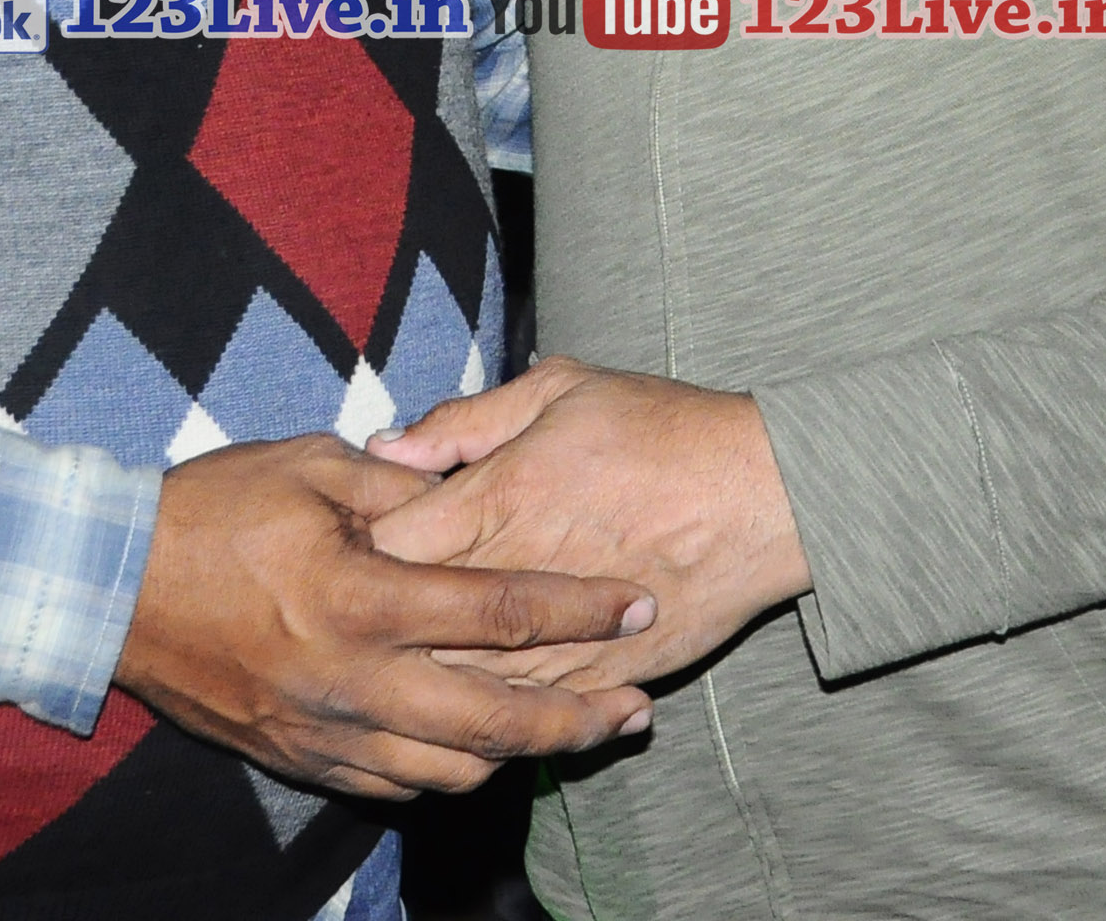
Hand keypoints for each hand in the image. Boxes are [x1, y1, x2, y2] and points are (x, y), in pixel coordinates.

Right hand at [111, 434, 654, 800]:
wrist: (112, 591)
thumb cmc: (211, 512)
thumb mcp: (309, 466)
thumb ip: (400, 483)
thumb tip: (466, 484)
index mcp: (364, 598)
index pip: (499, 611)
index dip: (579, 610)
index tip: (635, 604)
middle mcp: (355, 680)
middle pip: (496, 723)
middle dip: (578, 721)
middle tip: (633, 708)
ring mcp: (329, 731)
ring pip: (453, 770)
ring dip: (517, 754)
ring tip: (565, 729)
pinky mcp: (303, 758)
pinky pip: (396, 784)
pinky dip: (446, 768)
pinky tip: (473, 743)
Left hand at [361, 358, 809, 694]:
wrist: (767, 493)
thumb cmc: (662, 428)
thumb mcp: (560, 390)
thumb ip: (465, 421)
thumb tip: (385, 446)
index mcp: (503, 497)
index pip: (393, 543)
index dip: (356, 552)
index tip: (338, 552)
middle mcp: (525, 572)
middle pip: (416, 625)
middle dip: (375, 629)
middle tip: (349, 625)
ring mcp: (567, 633)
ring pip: (469, 682)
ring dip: (425, 683)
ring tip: (391, 677)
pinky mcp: (609, 671)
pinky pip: (537, 709)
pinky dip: (498, 714)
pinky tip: (468, 711)